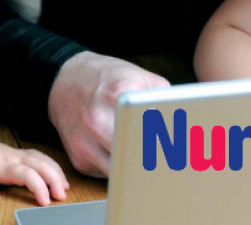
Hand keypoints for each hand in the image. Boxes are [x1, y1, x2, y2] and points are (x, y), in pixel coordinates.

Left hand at [0, 133, 68, 205]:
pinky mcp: (19, 153)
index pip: (28, 174)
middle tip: (61, 196)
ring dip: (56, 172)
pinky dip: (51, 165)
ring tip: (64, 187)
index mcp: (4, 164)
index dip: (39, 187)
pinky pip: (40, 157)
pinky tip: (56, 174)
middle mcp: (15, 157)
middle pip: (41, 164)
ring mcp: (18, 154)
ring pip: (43, 159)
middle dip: (54, 179)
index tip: (45, 202)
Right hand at [48, 51, 169, 176]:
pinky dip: (120, 169)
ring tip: (149, 160)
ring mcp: (84, 142)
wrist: (65, 80)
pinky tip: (123, 155)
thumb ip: (163, 97)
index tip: (181, 149)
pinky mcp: (78, 159)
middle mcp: (97, 119)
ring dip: (137, 170)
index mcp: (117, 94)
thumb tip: (186, 122)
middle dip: (154, 160)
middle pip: (135, 155)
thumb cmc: (107, 78)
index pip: (149, 130)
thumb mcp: (139, 76)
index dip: (168, 144)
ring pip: (122, 172)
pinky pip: (107, 174)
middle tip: (170, 159)